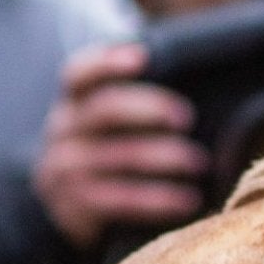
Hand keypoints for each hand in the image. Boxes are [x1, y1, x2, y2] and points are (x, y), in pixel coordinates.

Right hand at [31, 42, 207, 247]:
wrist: (61, 205)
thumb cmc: (104, 148)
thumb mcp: (106, 122)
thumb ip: (136, 100)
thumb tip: (203, 78)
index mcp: (74, 101)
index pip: (80, 74)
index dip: (107, 63)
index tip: (142, 57)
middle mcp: (65, 130)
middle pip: (105, 109)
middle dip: (149, 109)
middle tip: (186, 118)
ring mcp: (67, 169)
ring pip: (119, 157)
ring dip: (165, 158)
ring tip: (199, 162)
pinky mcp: (76, 206)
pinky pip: (122, 200)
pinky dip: (159, 200)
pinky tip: (187, 200)